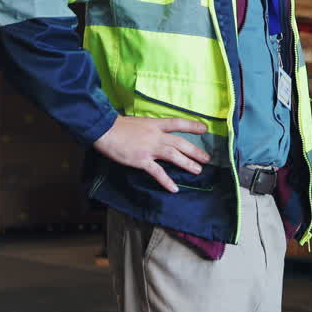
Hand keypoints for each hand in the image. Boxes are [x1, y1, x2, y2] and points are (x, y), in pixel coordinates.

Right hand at [93, 116, 211, 192]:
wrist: (104, 129)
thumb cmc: (118, 126)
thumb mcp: (138, 123)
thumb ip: (149, 129)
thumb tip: (157, 134)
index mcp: (154, 124)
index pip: (177, 123)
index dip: (191, 126)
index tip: (204, 129)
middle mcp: (155, 135)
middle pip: (180, 143)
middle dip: (195, 151)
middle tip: (207, 158)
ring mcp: (149, 148)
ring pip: (174, 155)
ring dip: (187, 163)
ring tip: (198, 170)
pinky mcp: (142, 160)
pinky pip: (157, 172)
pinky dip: (166, 181)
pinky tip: (174, 188)